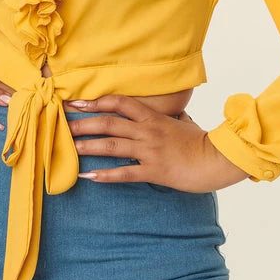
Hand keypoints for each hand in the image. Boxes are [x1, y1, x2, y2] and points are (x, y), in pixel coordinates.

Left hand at [63, 94, 249, 190]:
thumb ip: (171, 117)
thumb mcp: (183, 123)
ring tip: (68, 148)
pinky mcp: (154, 171)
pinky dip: (105, 175)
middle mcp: (148, 131)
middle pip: (109, 123)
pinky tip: (89, 177)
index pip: (120, 103)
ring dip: (88, 146)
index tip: (76, 102)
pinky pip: (125, 173)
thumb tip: (171, 114)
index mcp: (153, 117)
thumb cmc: (201, 141)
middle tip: (61, 125)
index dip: (96, 101)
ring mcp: (150, 150)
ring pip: (112, 146)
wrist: (217, 159)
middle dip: (83, 123)